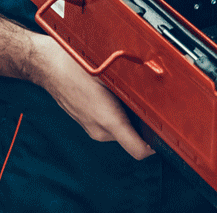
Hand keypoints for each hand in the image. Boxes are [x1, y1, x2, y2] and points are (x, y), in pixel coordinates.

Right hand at [28, 34, 154, 160]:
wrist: (47, 65)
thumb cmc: (75, 66)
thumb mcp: (111, 73)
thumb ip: (135, 86)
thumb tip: (157, 93)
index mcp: (108, 121)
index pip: (139, 151)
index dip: (157, 145)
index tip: (169, 134)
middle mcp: (100, 130)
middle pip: (134, 137)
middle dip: (146, 123)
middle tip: (155, 102)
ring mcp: (92, 128)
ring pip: (122, 128)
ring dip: (132, 115)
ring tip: (133, 93)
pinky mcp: (87, 122)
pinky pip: (110, 122)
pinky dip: (118, 112)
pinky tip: (117, 92)